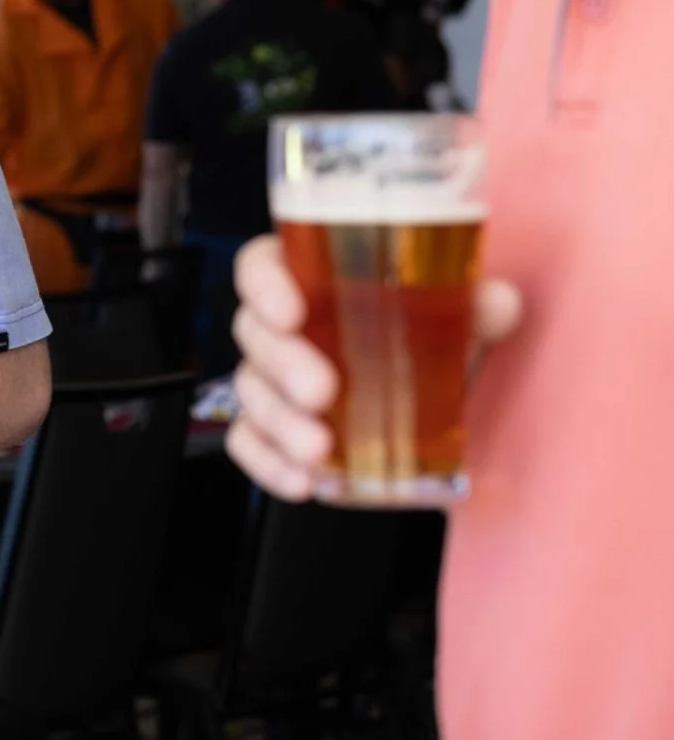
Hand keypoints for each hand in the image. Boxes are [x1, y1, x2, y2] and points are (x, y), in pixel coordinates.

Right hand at [227, 234, 522, 499]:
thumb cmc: (427, 343)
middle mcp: (282, 329)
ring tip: (319, 450)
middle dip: (282, 364)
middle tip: (320, 391)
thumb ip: (477, 304)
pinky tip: (302, 481)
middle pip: (253, 332)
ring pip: (250, 392)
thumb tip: (496, 302)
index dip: (264, 284)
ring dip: (279, 422)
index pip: (262, 265)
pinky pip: (249, 444)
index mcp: (311, 281)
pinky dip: (268, 463)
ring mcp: (272, 382)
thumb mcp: (458, 317)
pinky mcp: (274, 433)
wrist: (433, 404)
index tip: (291, 311)